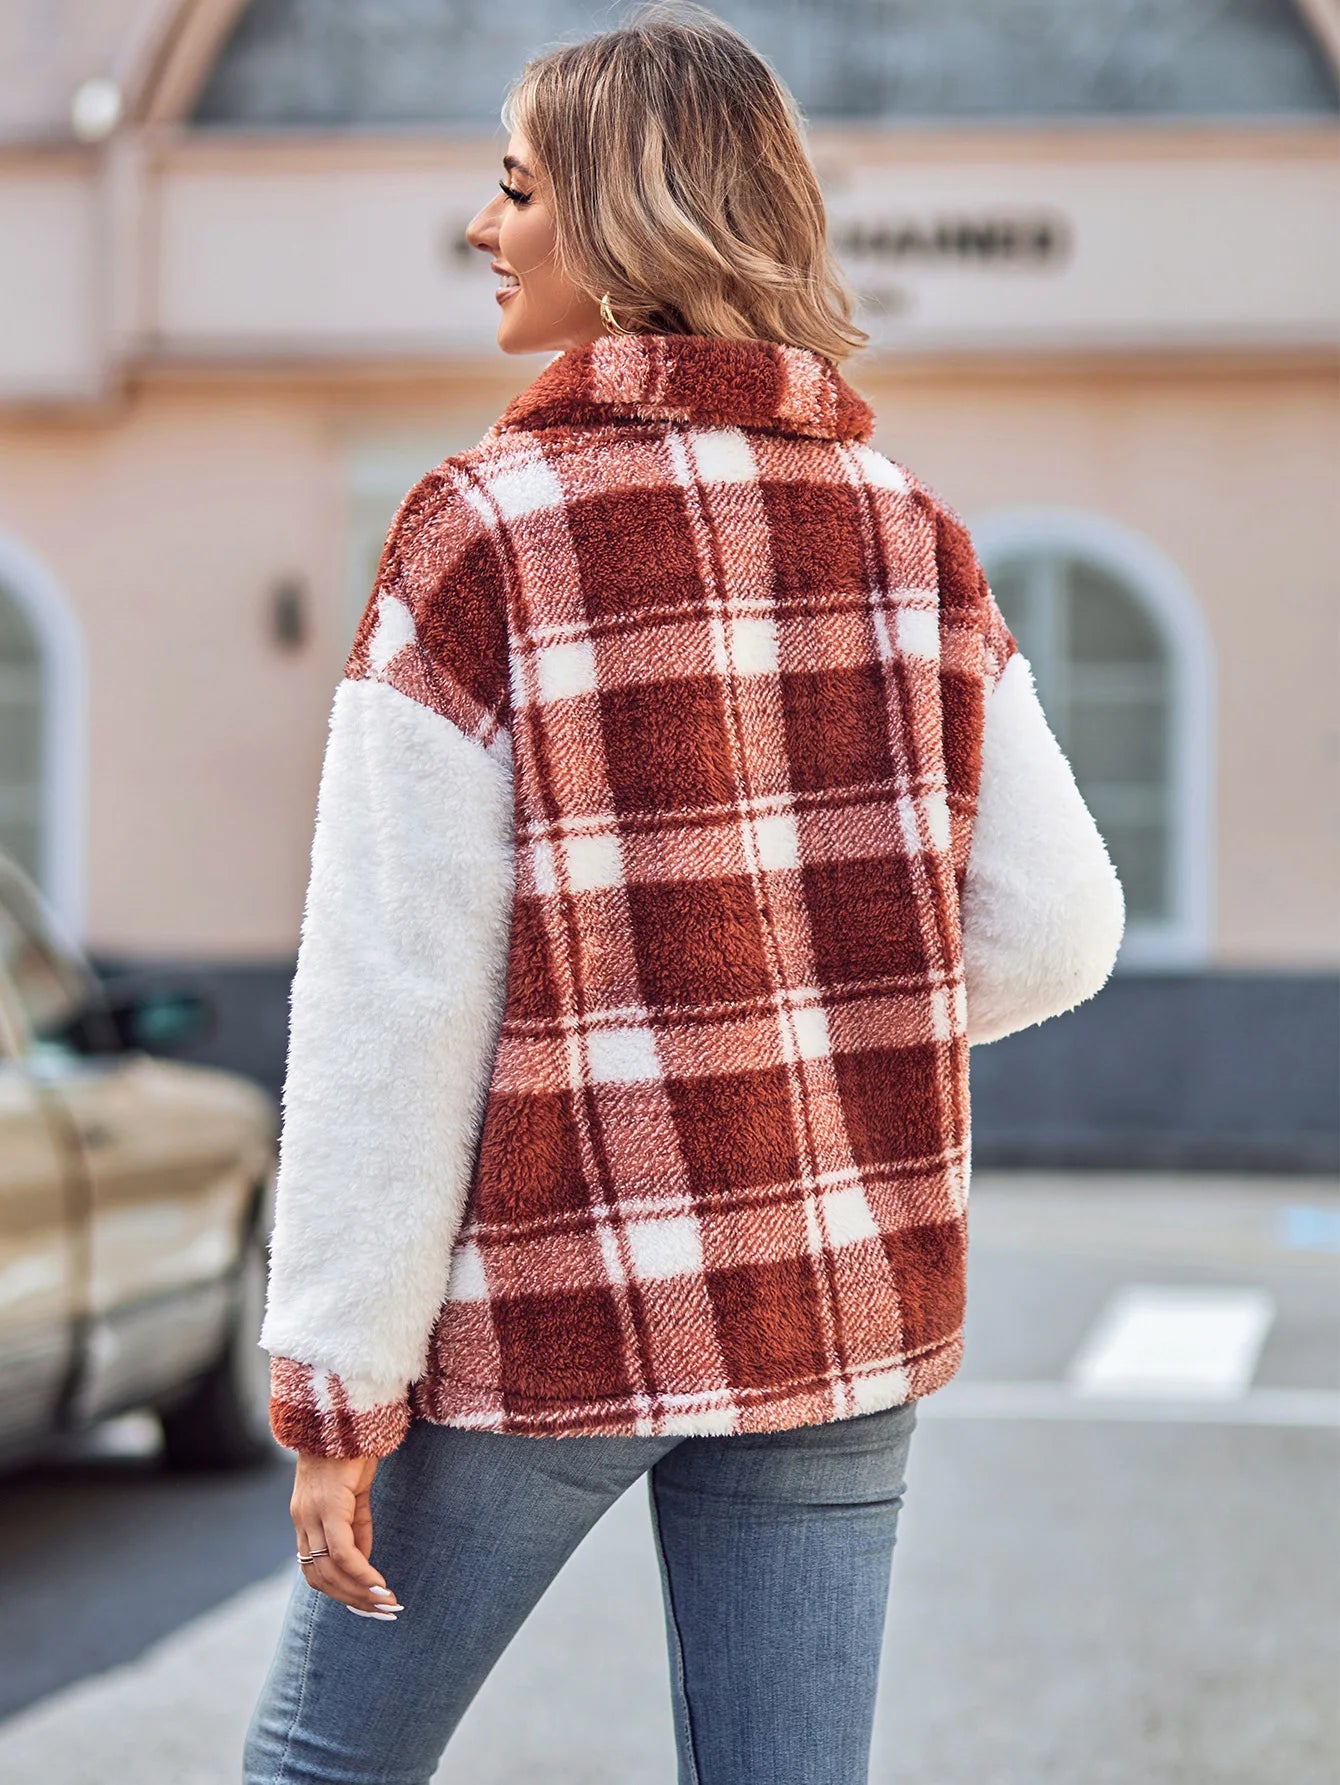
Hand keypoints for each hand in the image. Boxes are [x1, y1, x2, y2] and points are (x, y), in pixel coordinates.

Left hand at [290, 1453, 402, 1617]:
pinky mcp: (328, 1505)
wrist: (344, 1413)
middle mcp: (303, 1520)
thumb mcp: (355, 1493)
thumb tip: (362, 1561)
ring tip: (385, 1603)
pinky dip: (361, 1573)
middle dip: (352, 1600)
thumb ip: (356, 1527)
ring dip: (358, 1592)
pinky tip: (379, 1584)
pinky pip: (342, 1551)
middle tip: (381, 1612)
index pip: (314, 1570)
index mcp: (305, 1518)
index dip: (339, 1592)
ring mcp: (312, 1514)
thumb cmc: (350, 1449)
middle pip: (320, 1578)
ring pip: (330, 1570)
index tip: (366, 1605)